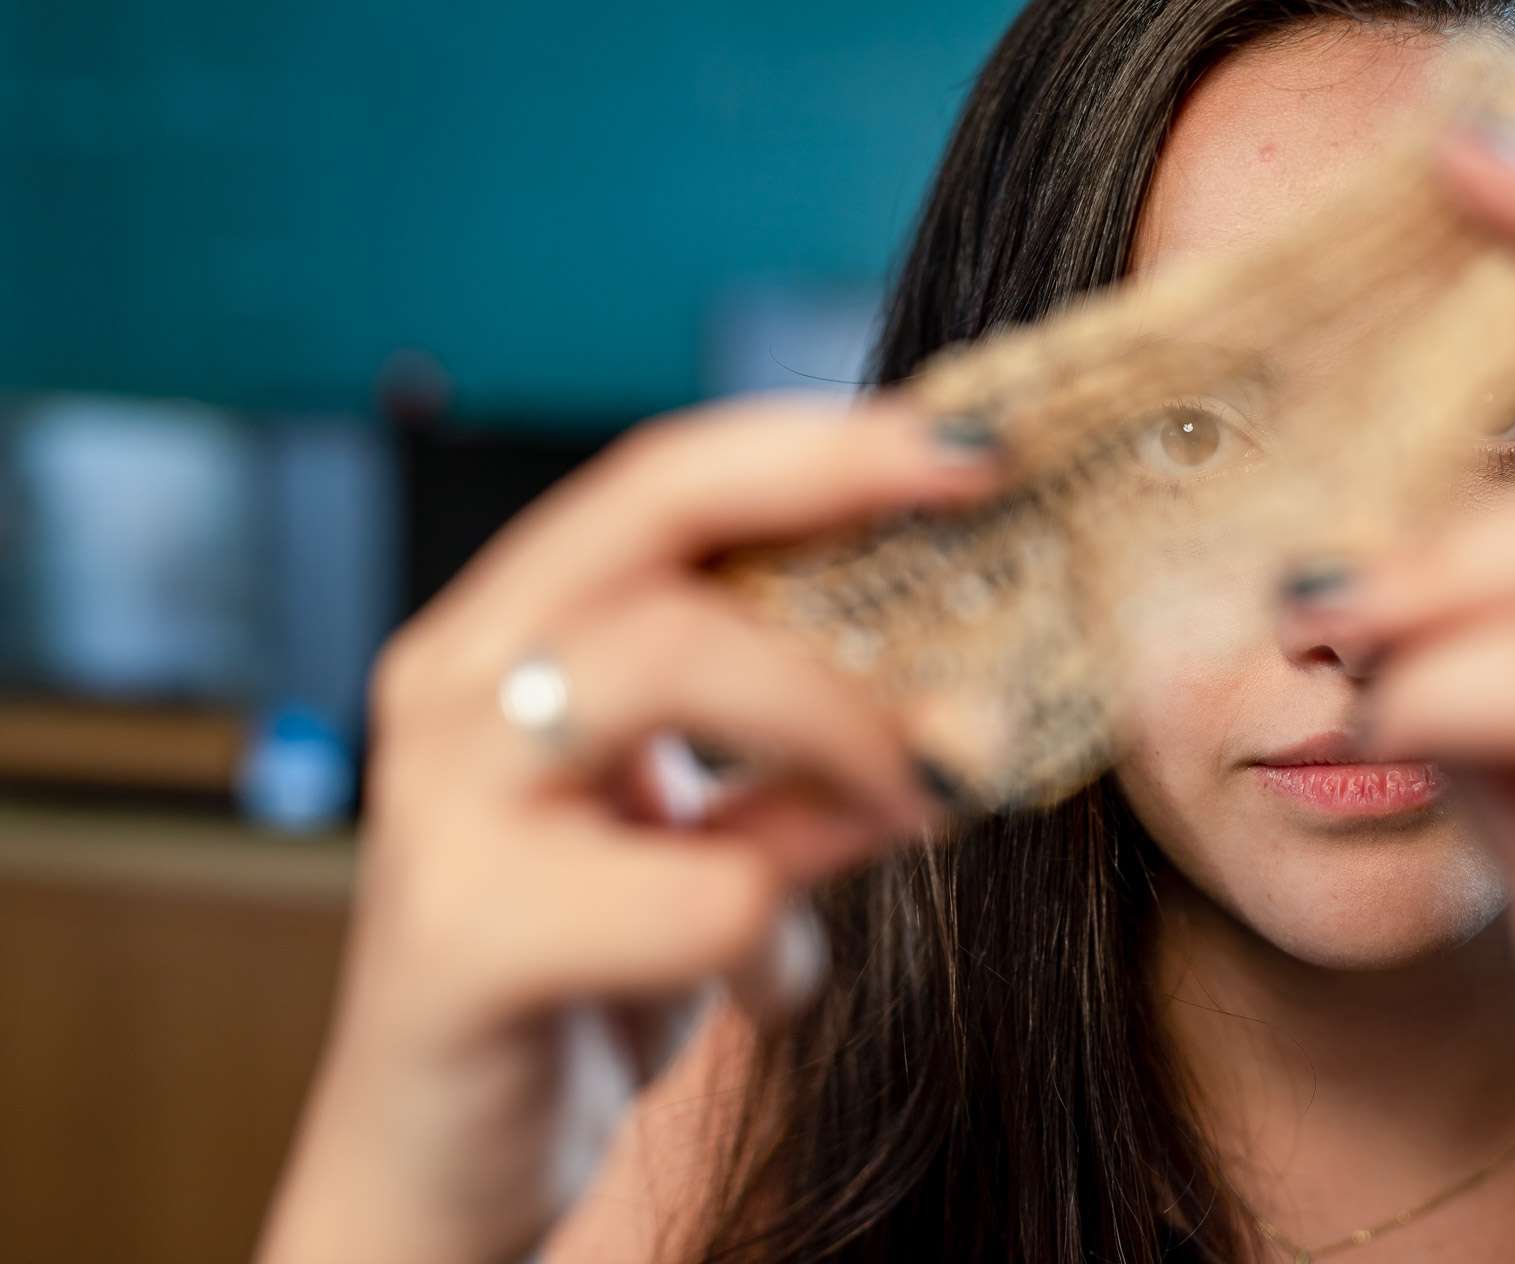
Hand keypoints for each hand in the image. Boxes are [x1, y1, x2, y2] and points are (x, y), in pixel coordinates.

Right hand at [257, 397, 1001, 1263]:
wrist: (439, 1168)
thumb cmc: (585, 972)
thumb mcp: (712, 844)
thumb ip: (801, 763)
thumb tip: (962, 696)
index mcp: (508, 631)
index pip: (666, 476)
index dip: (822, 443)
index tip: (975, 448)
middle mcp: (456, 682)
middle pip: (663, 524)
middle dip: (849, 539)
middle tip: (978, 598)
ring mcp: (442, 799)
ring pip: (676, 662)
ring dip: (843, 729)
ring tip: (917, 806)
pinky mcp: (463, 936)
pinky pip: (697, 892)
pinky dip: (780, 939)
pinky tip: (768, 985)